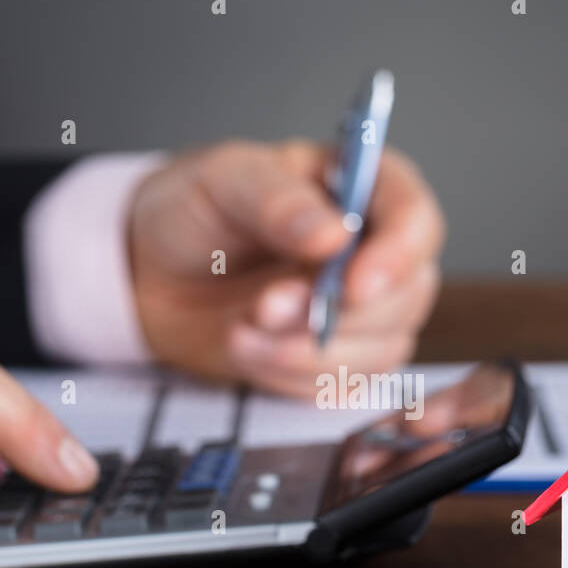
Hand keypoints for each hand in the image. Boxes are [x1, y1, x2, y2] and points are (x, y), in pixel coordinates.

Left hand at [127, 139, 444, 394]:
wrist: (152, 274)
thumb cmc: (194, 211)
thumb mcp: (224, 181)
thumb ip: (277, 201)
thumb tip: (333, 234)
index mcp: (362, 188)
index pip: (415, 219)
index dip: (396, 256)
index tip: (352, 286)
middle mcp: (373, 250)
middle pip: (406, 295)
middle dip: (334, 316)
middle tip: (265, 308)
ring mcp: (363, 310)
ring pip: (380, 350)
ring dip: (306, 353)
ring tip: (241, 332)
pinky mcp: (339, 358)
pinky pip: (343, 386)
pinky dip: (292, 378)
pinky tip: (249, 351)